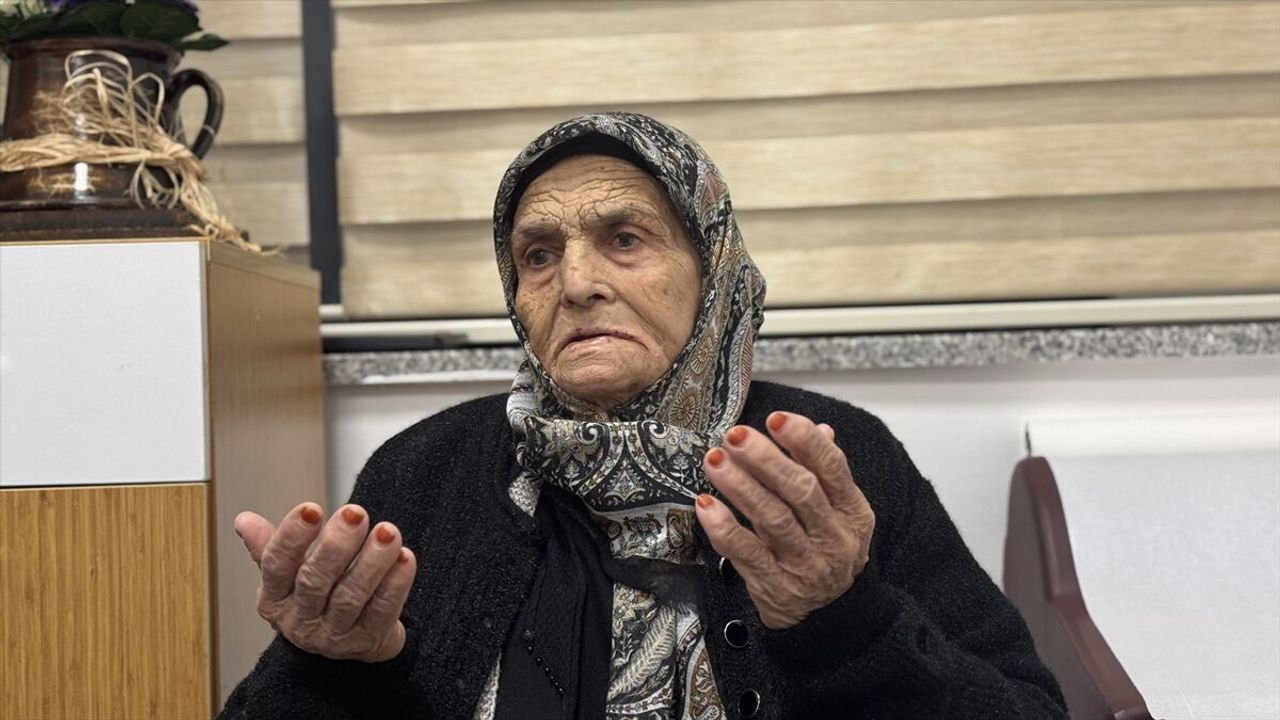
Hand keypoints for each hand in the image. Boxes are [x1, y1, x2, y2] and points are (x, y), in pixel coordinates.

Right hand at [234, 502, 416, 661]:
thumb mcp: (288, 574)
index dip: (291, 537)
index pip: (276, 565)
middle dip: (336, 546)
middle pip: (314, 581)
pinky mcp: (367, 642)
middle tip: (356, 513)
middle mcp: (300, 621)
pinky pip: (383, 611)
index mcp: (274, 599)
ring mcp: (333, 637)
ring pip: (351, 597)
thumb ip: (270, 546)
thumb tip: (243, 520)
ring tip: (388, 532)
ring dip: (371, 562)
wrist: (347, 639)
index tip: (311, 508)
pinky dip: (395, 584)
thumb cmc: (316, 596)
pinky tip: (405, 558)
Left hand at [695, 412, 874, 629]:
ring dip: (740, 486)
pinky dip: (725, 528)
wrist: (830, 618)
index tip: (776, 418)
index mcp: (852, 512)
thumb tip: (820, 429)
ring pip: (772, 519)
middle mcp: (833, 537)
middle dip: (765, 459)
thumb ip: (826, 472)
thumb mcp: (838, 513)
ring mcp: (805, 564)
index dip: (804, 441)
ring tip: (714, 461)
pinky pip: (747, 554)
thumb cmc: (826, 552)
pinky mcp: (775, 586)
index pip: (833, 468)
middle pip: (800, 491)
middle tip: (734, 436)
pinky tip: (706, 505)